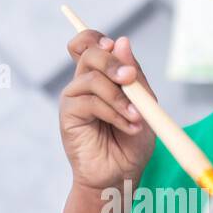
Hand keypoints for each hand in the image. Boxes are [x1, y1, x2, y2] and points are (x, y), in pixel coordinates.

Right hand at [59, 31, 156, 192]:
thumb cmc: (132, 142)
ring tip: (136, 117)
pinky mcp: (69, 115)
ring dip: (119, 96)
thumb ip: (134, 75)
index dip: (96, 37)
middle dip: (112, 62)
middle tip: (130, 78)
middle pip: (88, 52)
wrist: (121, 175)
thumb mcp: (143, 103)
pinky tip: (128, 126)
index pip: (88, 42)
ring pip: (91, 77)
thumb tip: (121, 41)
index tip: (114, 46)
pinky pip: (90, 102)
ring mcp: (75, 98)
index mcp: (101, 76)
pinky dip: (114, 112)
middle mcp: (84, 83)